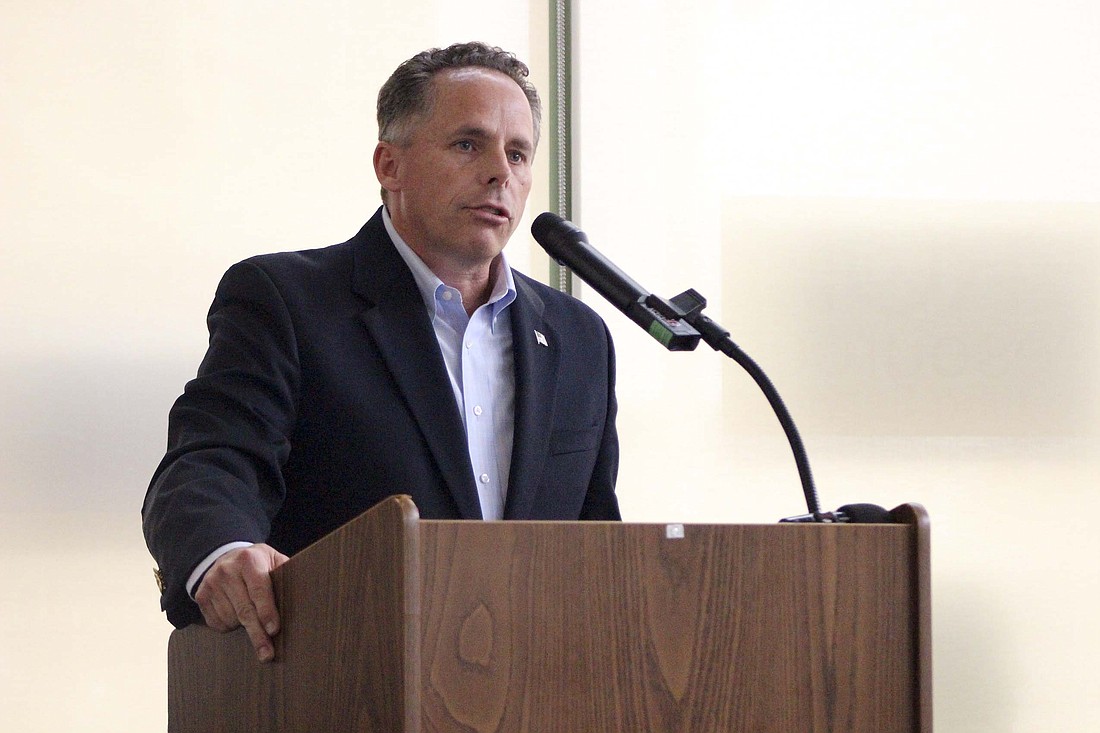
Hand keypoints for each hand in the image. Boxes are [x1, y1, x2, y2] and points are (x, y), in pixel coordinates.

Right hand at [195, 544, 289, 661]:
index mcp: (249, 559)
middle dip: (258, 634)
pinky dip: (229, 626)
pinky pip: (217, 623)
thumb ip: (285, 574)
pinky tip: (236, 614)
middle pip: (245, 610)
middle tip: (267, 654)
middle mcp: (227, 570)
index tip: (274, 630)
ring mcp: (211, 583)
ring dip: (244, 627)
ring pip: (231, 619)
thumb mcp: (273, 560)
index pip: (259, 589)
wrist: (225, 556)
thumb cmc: (257, 564)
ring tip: (253, 618)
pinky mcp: (201, 595)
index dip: (267, 611)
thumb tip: (305, 596)